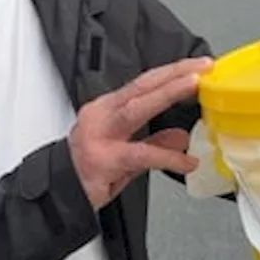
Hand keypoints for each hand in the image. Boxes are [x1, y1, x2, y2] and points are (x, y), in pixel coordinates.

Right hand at [68, 56, 213, 209]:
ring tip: (192, 87)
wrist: (59, 193)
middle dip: (172, 73)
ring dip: (166, 94)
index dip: (170, 72)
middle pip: (141, 86)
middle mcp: (101, 115)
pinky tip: (186, 161)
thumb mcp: (126, 154)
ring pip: (136, 109)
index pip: (142, 84)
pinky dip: (167, 157)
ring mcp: (100, 136)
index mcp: (106, 108)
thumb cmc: (87, 171)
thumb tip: (181, 137)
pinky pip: (140, 155)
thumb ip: (153, 143)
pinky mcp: (103, 160)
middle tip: (201, 67)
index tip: (195, 66)